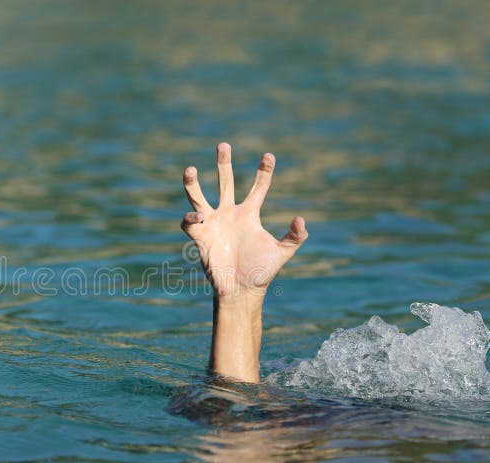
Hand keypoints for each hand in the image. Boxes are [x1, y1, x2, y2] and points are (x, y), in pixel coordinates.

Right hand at [181, 142, 307, 297]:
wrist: (241, 291)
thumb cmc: (260, 272)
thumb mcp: (282, 252)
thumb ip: (295, 236)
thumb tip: (300, 218)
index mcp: (249, 214)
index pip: (257, 187)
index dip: (263, 171)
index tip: (269, 156)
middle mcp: (229, 214)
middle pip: (224, 181)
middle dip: (223, 162)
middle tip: (224, 144)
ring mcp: (212, 223)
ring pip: (198, 195)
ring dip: (192, 182)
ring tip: (191, 169)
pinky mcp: (200, 236)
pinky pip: (189, 221)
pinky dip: (191, 217)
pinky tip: (200, 216)